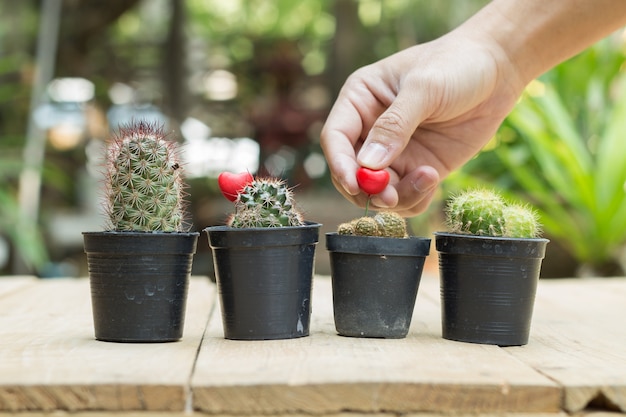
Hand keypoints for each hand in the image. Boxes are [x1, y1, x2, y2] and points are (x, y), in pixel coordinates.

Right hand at [321, 30, 524, 215]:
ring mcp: (394, 153)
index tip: (354, 183)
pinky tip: (434, 180)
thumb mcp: (424, 89)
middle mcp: (370, 130)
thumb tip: (368, 164)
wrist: (498, 70)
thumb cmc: (456, 65)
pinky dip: (415, 199)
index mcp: (359, 101)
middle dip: (368, 190)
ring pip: (378, 192)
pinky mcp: (418, 168)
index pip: (336, 139)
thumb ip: (395, 125)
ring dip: (397, 197)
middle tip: (391, 198)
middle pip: (351, 173)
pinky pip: (406, 198)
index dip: (340, 164)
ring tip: (428, 178)